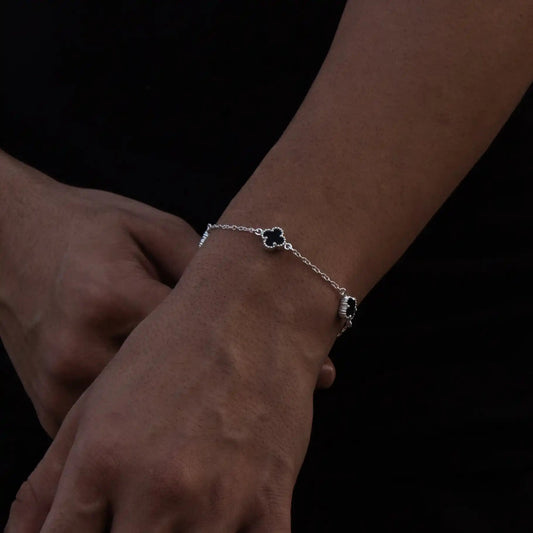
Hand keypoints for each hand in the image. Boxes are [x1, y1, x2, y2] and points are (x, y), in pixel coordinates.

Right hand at [0, 154, 335, 436]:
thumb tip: (262, 310)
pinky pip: (115, 433)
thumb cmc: (89, 227)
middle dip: (236, 399)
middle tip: (289, 401)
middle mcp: (82, 347)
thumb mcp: (152, 230)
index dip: (260, 355)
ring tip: (245, 411)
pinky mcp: (48, 408)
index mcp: (112, 294)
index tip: (314, 372)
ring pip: (147, 423)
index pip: (199, 338)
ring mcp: (60, 386)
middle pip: (178, 394)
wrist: (10, 241)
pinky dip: (154, 427)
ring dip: (196, 419)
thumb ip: (200, 270)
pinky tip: (189, 417)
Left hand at [5, 230, 336, 531]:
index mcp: (103, 461)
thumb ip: (51, 479)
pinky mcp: (269, 500)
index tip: (91, 527)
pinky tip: (224, 517)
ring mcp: (218, 499)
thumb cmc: (176, 346)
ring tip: (178, 506)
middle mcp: (157, 488)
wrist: (254, 309)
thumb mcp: (99, 401)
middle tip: (137, 510)